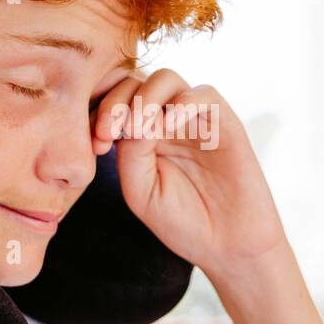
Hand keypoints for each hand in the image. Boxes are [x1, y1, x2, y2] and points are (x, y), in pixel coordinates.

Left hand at [90, 68, 285, 280]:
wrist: (227, 244)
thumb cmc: (183, 221)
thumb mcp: (141, 190)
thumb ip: (130, 153)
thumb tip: (133, 119)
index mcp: (141, 135)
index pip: (113, 101)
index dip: (99, 112)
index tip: (96, 142)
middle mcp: (166, 121)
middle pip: (134, 82)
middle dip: (114, 101)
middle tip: (108, 133)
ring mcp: (195, 120)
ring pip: (166, 79)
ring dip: (144, 97)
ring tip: (138, 130)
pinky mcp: (225, 123)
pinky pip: (203, 93)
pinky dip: (182, 103)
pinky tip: (167, 128)